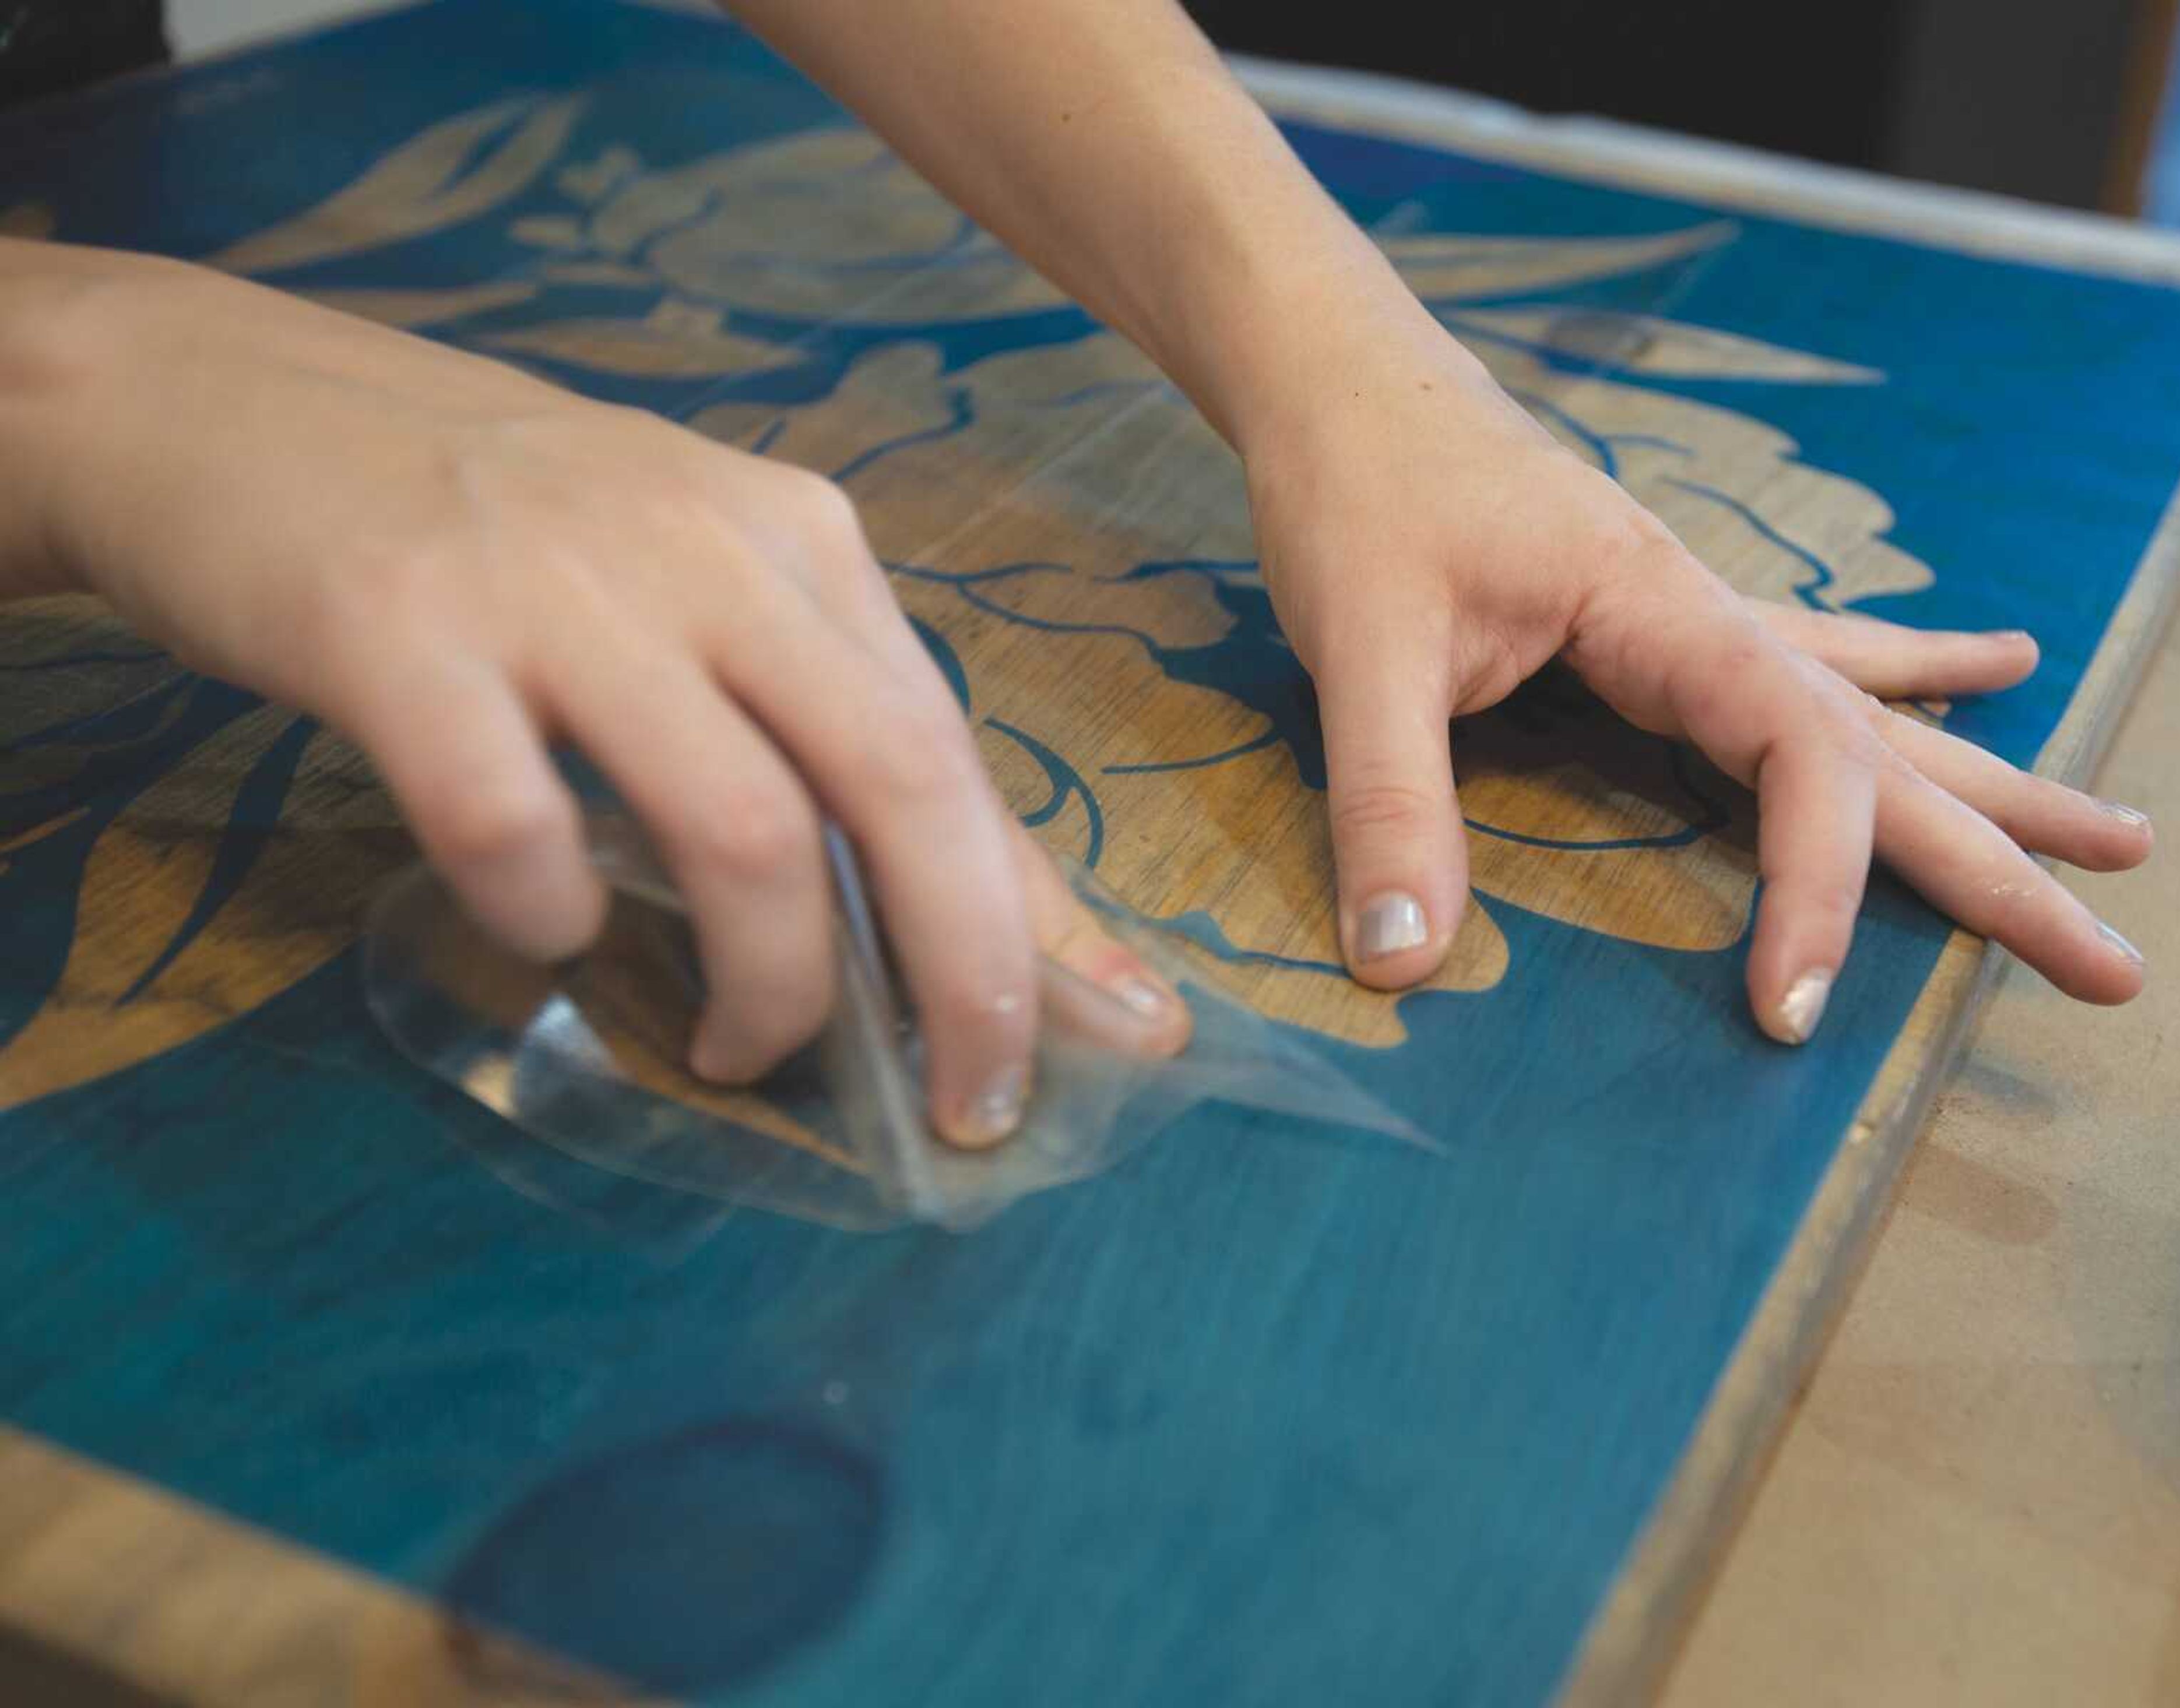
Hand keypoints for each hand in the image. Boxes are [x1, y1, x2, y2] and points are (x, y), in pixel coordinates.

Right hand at [4, 244, 1186, 1136]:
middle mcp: (705, 545)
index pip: (955, 747)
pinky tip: (549, 933)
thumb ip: (819, 728)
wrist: (211, 398)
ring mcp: (553, 580)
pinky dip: (551, 913)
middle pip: (896, 782)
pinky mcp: (397, 625)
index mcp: (796, 541)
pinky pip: (514, 820)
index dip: (1041, 912)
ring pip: (741, 825)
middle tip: (964, 1107)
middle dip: (965, 972)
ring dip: (770, 980)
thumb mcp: (693, 591)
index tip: (1117, 1039)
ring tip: (740, 1050)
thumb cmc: (488, 526)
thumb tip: (976, 908)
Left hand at [1241, 332, 2150, 1042]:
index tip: (1791, 1009)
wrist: (1341, 378)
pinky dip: (1903, 676)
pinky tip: (1985, 668)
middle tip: (2114, 964)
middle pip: (1887, 750)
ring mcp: (1696, 611)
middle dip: (2004, 858)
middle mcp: (1710, 615)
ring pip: (1873, 711)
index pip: (1798, 762)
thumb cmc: (1355, 488)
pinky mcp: (1660, 613)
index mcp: (1667, 614)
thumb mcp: (1361, 646)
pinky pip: (1814, 661)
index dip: (1816, 891)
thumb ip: (1389, 801)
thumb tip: (1403, 967)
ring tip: (2115, 834)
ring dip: (1990, 780)